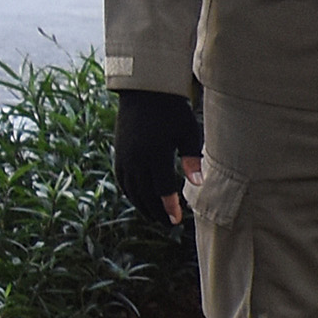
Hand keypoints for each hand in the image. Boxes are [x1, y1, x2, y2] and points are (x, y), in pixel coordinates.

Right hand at [113, 88, 204, 224]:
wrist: (144, 93)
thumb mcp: (187, 132)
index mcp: (155, 153)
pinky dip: (130, 194)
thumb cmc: (172, 112)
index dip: (169, 206)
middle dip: (157, 212)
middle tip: (169, 225)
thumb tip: (198, 184)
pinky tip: (140, 201)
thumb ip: (192, 159)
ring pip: (131, 190)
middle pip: (145, 194)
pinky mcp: (119, 154)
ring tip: (157, 217)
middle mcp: (136, 158)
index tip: (177, 221)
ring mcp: (125, 157)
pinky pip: (122, 180)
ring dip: (143, 206)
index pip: (162, 188)